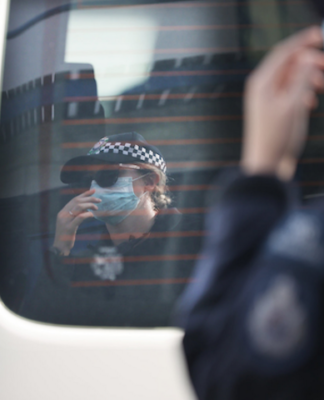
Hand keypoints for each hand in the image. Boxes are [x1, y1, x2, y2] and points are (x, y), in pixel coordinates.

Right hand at [53, 189, 100, 255]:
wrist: (59, 247)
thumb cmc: (66, 235)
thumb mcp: (70, 222)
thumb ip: (76, 215)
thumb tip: (87, 208)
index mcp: (62, 212)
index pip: (74, 199)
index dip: (84, 194)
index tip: (93, 191)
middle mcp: (63, 214)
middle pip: (77, 201)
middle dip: (89, 198)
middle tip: (99, 199)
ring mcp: (65, 221)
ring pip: (78, 207)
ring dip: (89, 205)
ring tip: (97, 207)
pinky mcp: (69, 228)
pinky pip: (79, 218)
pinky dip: (87, 214)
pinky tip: (92, 215)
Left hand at [241, 27, 323, 179]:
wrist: (266, 164)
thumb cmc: (276, 137)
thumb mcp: (292, 106)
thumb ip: (300, 79)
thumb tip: (307, 59)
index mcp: (262, 83)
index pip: (284, 52)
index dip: (302, 41)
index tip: (320, 35)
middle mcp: (262, 87)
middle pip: (289, 64)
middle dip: (309, 62)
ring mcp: (268, 98)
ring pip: (292, 78)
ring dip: (308, 78)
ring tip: (321, 87)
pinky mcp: (275, 109)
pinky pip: (292, 92)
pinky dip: (304, 92)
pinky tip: (311, 103)